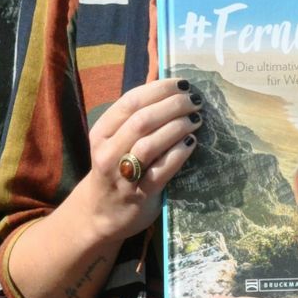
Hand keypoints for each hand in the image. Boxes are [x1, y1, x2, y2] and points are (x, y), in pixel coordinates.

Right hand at [74, 77, 201, 244]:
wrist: (101, 213)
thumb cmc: (114, 169)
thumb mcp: (115, 140)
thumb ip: (135, 118)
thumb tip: (171, 90)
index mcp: (102, 132)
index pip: (131, 101)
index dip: (159, 89)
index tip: (181, 84)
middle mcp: (108, 151)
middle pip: (142, 120)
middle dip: (173, 105)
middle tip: (195, 100)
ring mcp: (123, 174)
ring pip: (150, 143)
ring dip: (178, 126)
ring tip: (196, 118)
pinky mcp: (141, 193)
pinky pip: (163, 169)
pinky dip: (180, 152)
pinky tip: (192, 142)